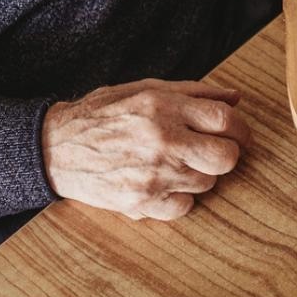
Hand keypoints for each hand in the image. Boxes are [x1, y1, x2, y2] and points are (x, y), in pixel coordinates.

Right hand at [41, 79, 250, 220]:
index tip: (241, 135)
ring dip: (200, 175)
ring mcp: (152, 174)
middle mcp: (162, 140)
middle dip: (228, 154)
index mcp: (164, 107)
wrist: (55, 147)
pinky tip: (163, 184)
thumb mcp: (146, 88)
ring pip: (207, 183)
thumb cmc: (102, 114)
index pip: (225, 120)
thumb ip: (194, 92)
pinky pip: (184, 208)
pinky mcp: (140, 202)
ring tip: (177, 163)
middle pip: (225, 157)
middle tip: (216, 152)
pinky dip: (180, 199)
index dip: (241, 129)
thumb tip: (236, 97)